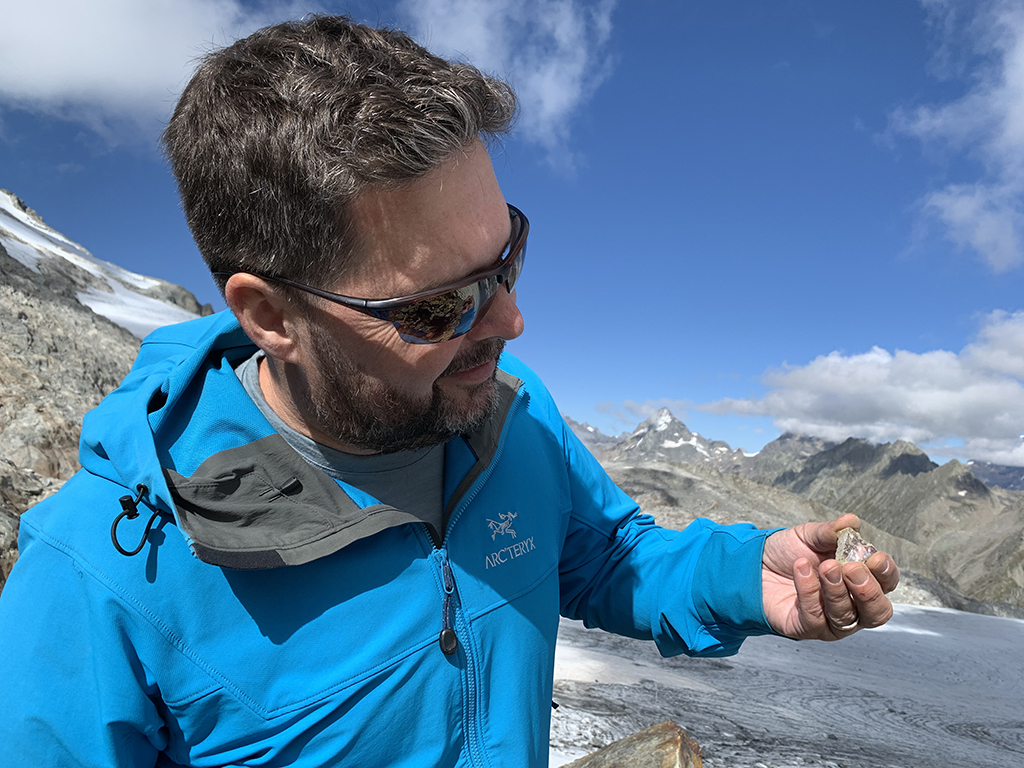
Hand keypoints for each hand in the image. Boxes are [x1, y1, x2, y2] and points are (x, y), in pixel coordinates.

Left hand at [761, 513, 899, 640]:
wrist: (754, 564)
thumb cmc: (789, 553)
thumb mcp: (810, 536)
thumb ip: (831, 531)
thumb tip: (851, 522)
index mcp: (861, 580)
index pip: (887, 584)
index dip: (886, 573)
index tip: (875, 557)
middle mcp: (852, 605)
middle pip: (877, 612)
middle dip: (868, 591)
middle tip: (852, 568)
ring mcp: (830, 621)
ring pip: (847, 617)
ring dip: (837, 590)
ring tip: (824, 566)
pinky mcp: (806, 628)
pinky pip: (815, 617)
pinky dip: (810, 592)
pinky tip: (802, 570)